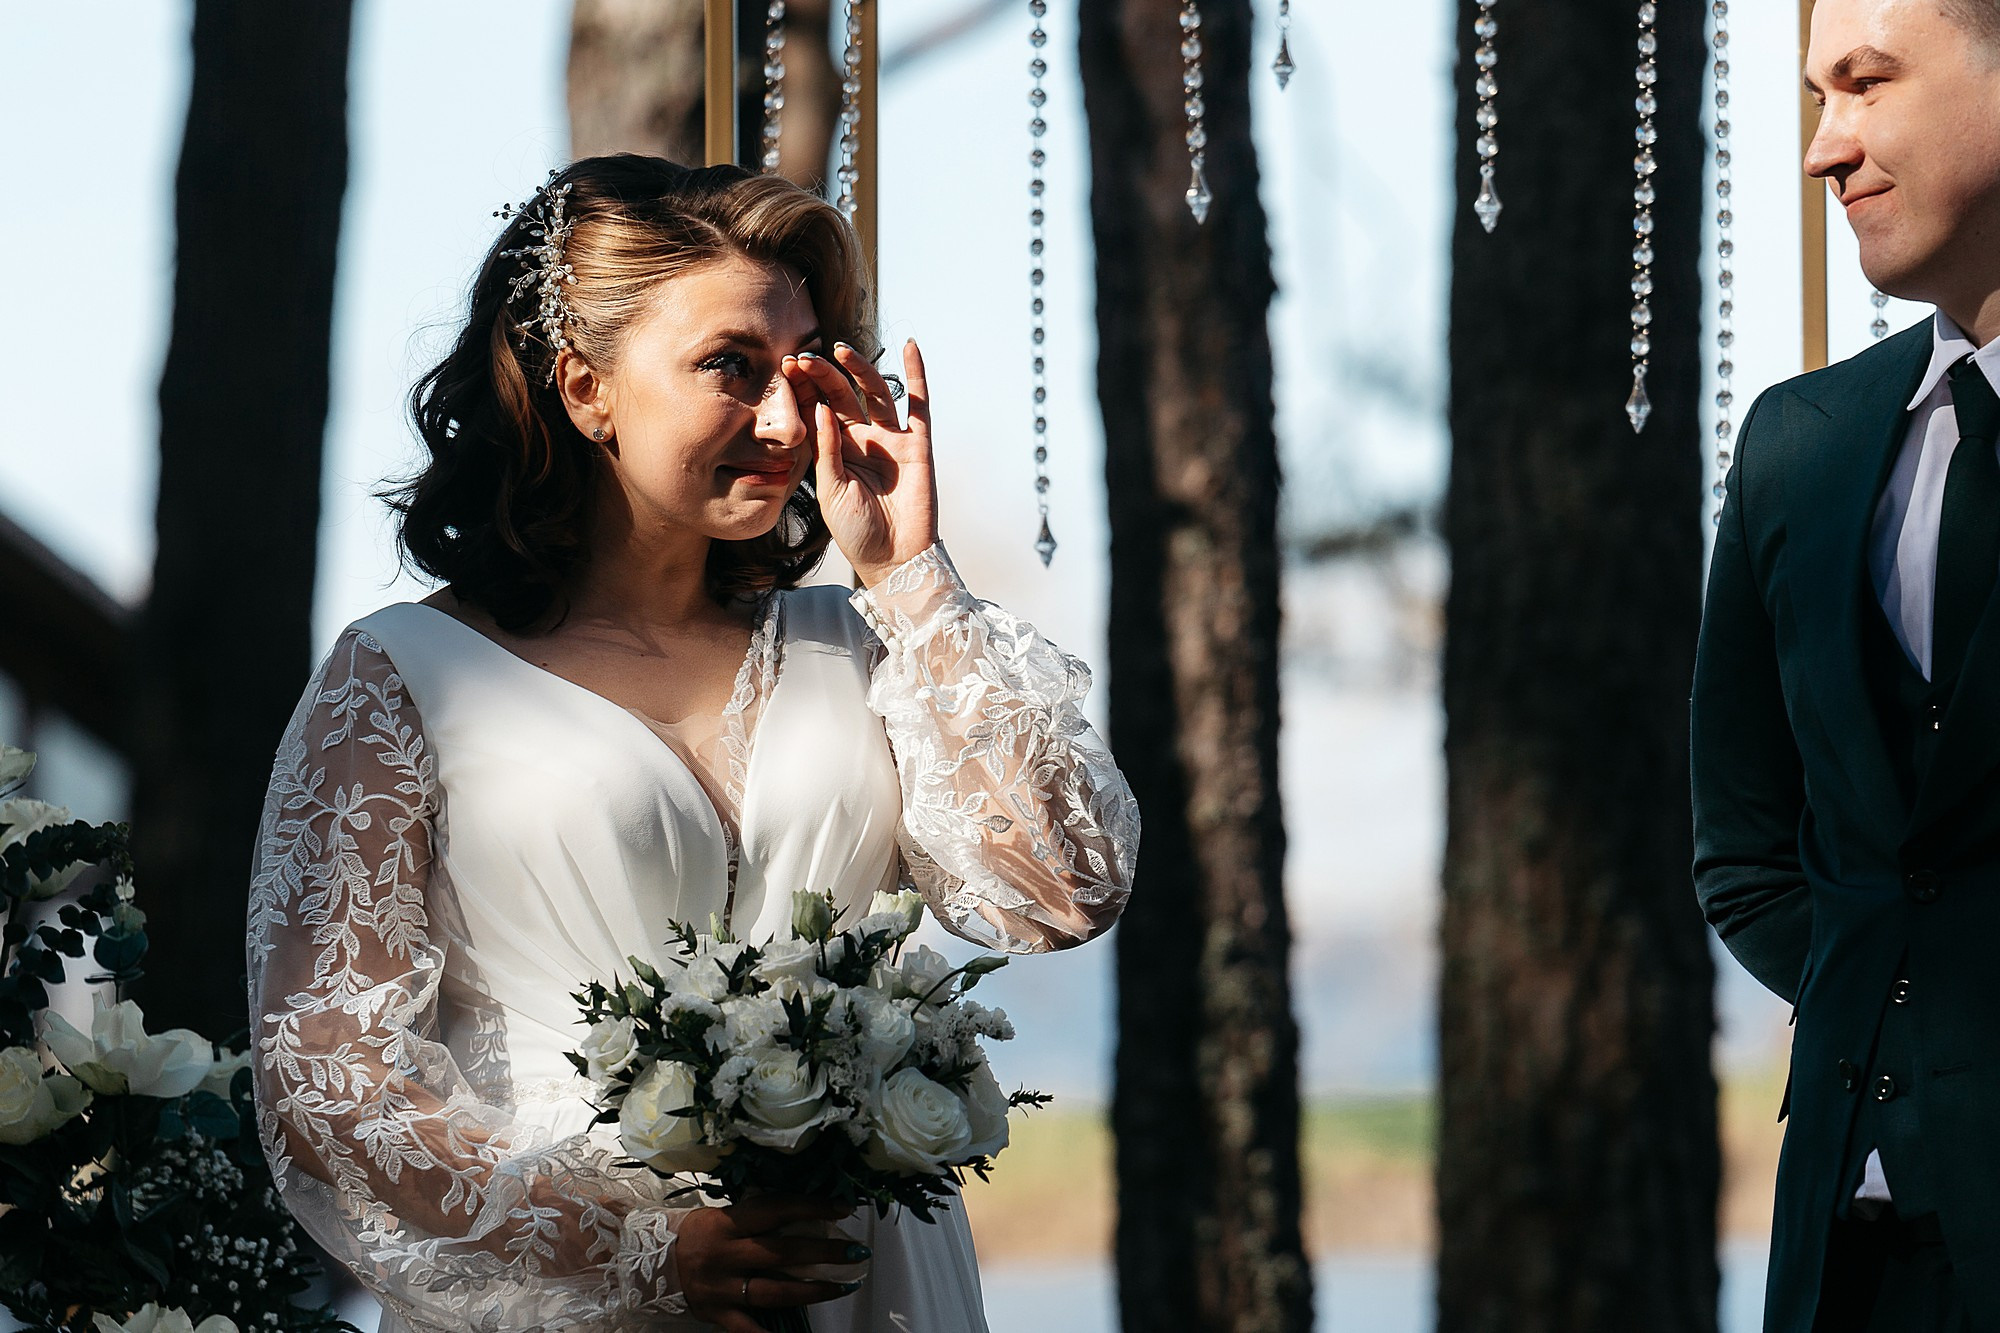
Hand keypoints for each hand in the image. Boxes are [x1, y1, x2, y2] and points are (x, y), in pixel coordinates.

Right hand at [674, 1194, 867, 1332]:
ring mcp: (721, 1287)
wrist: (647, 1262)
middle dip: (824, 1251)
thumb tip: (810, 1214)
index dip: (812, 1207)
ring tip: (843, 1286)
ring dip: (813, 1290)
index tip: (844, 1208)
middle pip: (781, 1252)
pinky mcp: (717, 1314)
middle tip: (857, 1251)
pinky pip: (748, 1329)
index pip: (776, 1209)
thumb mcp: (723, 1216)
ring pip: (773, 1291)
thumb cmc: (697, 1233)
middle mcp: (725, 1254)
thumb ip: (759, 1218)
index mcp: (728, 1223)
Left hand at [784, 339, 938, 586]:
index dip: (804, 388)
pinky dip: (916, 374)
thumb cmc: (856, 532)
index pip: (818, 409)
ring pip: (875, 393)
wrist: (894, 560)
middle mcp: (862, 439)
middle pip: (842, 396)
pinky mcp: (917, 445)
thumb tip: (820, 408)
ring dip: (859, 369)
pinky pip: (918, 404)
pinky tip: (910, 346)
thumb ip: (826, 450)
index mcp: (835, 451)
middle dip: (824, 375)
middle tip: (805, 357)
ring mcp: (891, 440)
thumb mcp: (830, 490)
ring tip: (841, 350)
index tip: (786, 366)